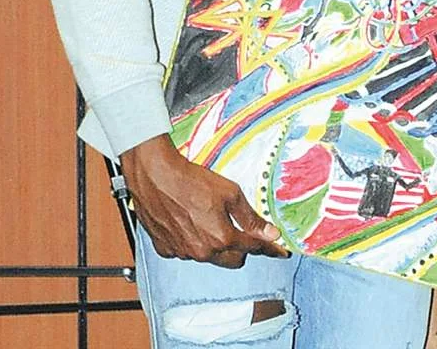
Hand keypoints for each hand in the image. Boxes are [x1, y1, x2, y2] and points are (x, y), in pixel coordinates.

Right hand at [120, 134, 288, 267]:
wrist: (156, 177)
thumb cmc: (192, 181)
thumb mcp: (230, 194)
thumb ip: (250, 217)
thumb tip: (270, 233)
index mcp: (222, 238)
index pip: (253, 248)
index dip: (269, 248)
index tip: (280, 251)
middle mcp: (203, 251)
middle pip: (233, 260)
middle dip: (242, 248)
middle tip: (243, 230)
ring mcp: (182, 253)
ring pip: (209, 257)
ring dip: (216, 245)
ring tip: (211, 220)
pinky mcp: (166, 248)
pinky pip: (186, 252)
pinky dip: (192, 242)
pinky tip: (190, 224)